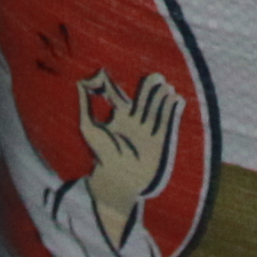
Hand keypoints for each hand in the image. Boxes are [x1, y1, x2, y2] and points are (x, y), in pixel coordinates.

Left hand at [75, 70, 183, 249]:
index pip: (122, 94)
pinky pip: (168, 124)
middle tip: (157, 77)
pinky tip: (176, 99)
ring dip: (164, 97)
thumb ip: (85, 105)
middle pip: (145, 98)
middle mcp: (135, 121)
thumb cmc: (101, 154)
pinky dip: (174, 111)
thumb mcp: (89, 128)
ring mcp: (147, 131)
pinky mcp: (159, 143)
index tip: (117, 76)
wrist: (115, 180)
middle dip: (152, 87)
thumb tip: (80, 81)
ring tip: (167, 87)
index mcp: (119, 116)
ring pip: (157, 108)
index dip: (121, 84)